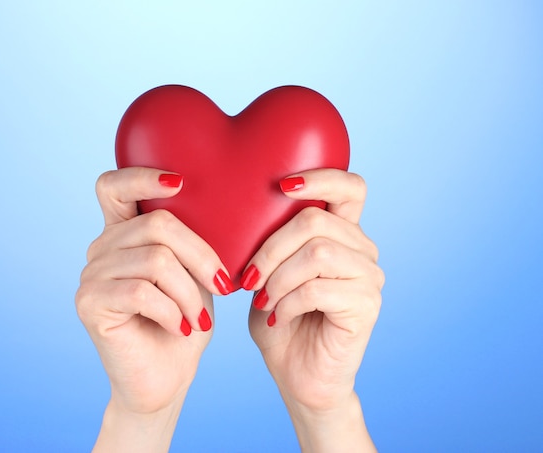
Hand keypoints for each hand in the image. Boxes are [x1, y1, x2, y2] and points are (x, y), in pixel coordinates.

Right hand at [75, 167, 232, 451]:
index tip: (181, 183)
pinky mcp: (89, 303)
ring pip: (156, 261)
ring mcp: (90, 275)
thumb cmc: (186, 321)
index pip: (113, 186)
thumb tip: (220, 205)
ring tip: (199, 318)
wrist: (166, 377)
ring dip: (189, 293)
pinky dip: (173, 311)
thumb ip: (191, 241)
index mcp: (124, 233)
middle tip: (223, 287)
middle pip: (156, 225)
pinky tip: (182, 328)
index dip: (142, 176)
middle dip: (201, 256)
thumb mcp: (196, 274)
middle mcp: (101, 248)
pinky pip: (142, 292)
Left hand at [244, 169, 383, 451]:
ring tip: (264, 300)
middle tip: (249, 278)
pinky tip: (278, 317)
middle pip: (316, 221)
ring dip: (278, 278)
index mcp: (341, 234)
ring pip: (317, 253)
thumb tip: (244, 206)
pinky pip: (318, 288)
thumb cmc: (279, 319)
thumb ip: (267, 241)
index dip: (321, 177)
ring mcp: (369, 278)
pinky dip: (287, 301)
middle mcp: (362, 250)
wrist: (296, 374)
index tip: (282, 186)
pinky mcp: (367, 305)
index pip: (350, 187)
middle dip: (270, 248)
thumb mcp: (266, 273)